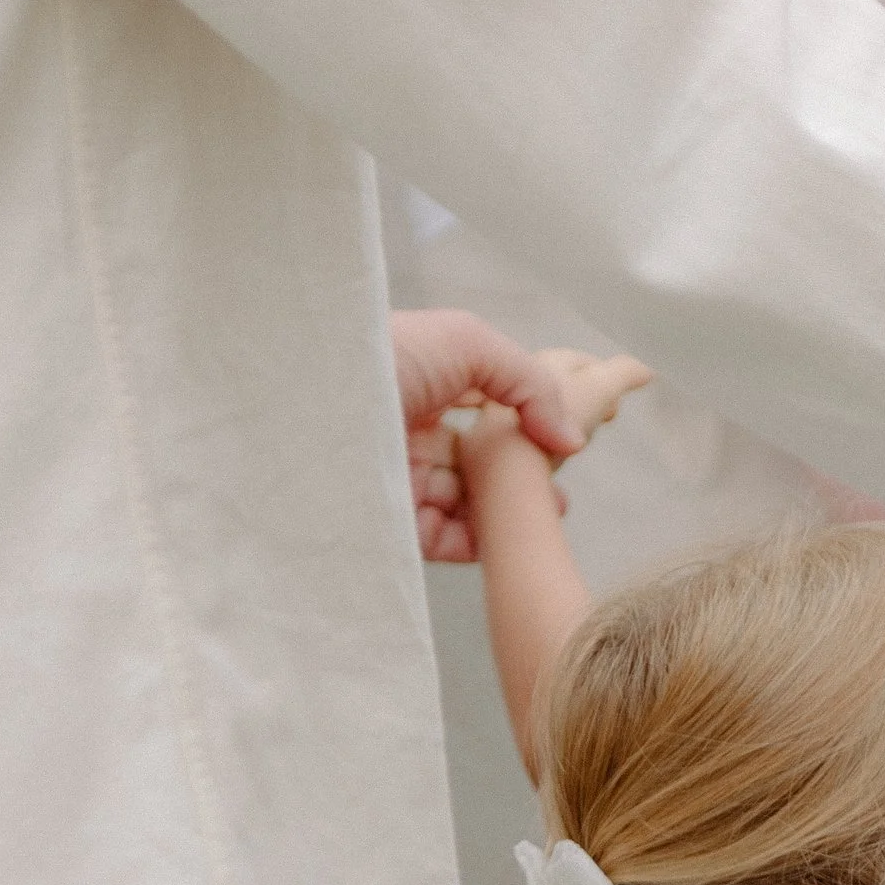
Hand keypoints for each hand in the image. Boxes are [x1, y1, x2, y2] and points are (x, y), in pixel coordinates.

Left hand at [390, 310, 645, 559]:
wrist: (314, 400)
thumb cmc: (383, 356)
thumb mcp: (468, 342)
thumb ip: (530, 383)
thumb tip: (571, 439)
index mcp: (420, 382)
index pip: (480, 409)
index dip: (522, 425)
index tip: (561, 443)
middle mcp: (406, 429)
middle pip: (475, 462)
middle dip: (520, 477)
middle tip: (557, 491)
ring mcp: (397, 477)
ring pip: (463, 503)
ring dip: (506, 510)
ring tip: (543, 513)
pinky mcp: (387, 521)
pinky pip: (441, 538)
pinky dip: (477, 541)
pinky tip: (508, 535)